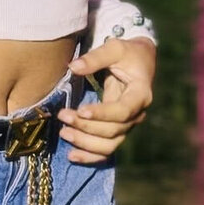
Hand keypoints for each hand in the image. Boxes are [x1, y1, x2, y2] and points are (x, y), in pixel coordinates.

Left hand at [57, 37, 155, 163]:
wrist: (139, 60)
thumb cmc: (127, 53)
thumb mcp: (114, 48)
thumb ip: (95, 58)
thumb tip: (73, 67)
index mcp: (140, 94)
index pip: (122, 111)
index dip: (102, 114)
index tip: (81, 110)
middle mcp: (137, 114)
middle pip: (113, 130)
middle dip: (86, 126)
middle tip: (63, 115)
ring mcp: (128, 124)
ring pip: (109, 145)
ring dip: (85, 143)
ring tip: (64, 132)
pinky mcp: (118, 129)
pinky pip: (106, 149)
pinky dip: (90, 156)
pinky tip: (72, 155)